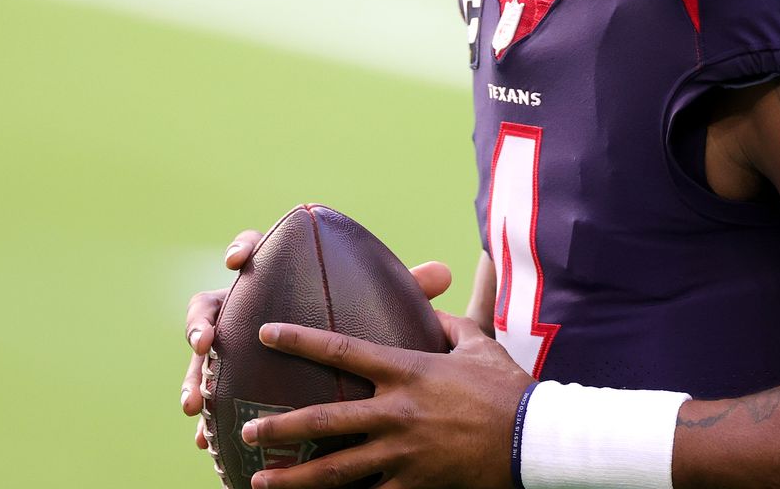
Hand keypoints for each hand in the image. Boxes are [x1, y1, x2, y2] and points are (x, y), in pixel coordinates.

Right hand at [179, 229, 454, 450]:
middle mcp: (246, 310)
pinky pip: (209, 400)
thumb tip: (442, 273)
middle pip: (211, 306)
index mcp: (277, 279)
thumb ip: (403, 290)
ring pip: (201, 359)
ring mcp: (231, 349)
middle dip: (200, 322)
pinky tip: (201, 437)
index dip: (243, 249)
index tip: (240, 260)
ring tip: (195, 401)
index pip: (254, 252)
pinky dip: (203, 419)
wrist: (339, 369)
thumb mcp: (379, 309)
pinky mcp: (229, 386)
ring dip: (193, 377)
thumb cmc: (357, 324)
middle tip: (204, 341)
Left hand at [238, 313, 530, 488]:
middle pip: (324, 421)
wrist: (532, 439)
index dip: (301, 340)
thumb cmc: (507, 388)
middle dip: (280, 426)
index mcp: (408, 371)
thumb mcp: (478, 346)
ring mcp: (402, 452)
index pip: (343, 350)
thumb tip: (430, 307)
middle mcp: (396, 412)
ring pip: (335, 469)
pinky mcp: (413, 484)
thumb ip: (449, 325)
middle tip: (247, 429)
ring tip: (259, 479)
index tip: (267, 333)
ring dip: (293, 477)